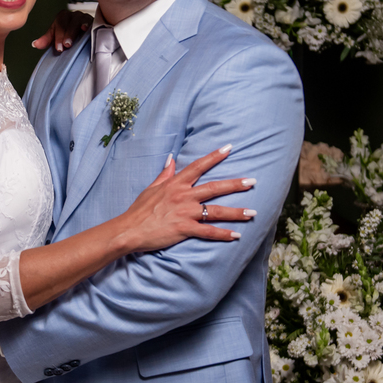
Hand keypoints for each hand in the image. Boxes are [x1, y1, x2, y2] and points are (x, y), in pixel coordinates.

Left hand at [31, 9, 91, 52]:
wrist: (85, 34)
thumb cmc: (69, 35)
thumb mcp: (57, 37)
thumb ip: (46, 40)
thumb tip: (35, 44)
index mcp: (62, 17)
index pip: (58, 23)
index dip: (58, 35)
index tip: (58, 47)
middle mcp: (72, 15)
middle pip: (67, 21)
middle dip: (65, 34)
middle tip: (65, 46)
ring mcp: (83, 17)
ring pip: (77, 20)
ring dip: (73, 32)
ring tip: (72, 42)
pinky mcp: (93, 21)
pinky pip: (90, 21)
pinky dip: (87, 24)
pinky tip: (85, 29)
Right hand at [120, 146, 257, 252]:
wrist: (129, 230)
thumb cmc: (139, 210)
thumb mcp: (151, 188)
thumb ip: (165, 174)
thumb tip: (172, 158)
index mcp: (175, 184)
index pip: (198, 166)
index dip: (214, 156)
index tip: (229, 148)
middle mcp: (183, 196)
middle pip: (214, 188)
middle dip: (235, 184)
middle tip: (253, 181)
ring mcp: (185, 212)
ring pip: (215, 211)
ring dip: (236, 212)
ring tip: (252, 212)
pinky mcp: (184, 229)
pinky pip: (208, 232)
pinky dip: (222, 234)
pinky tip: (236, 235)